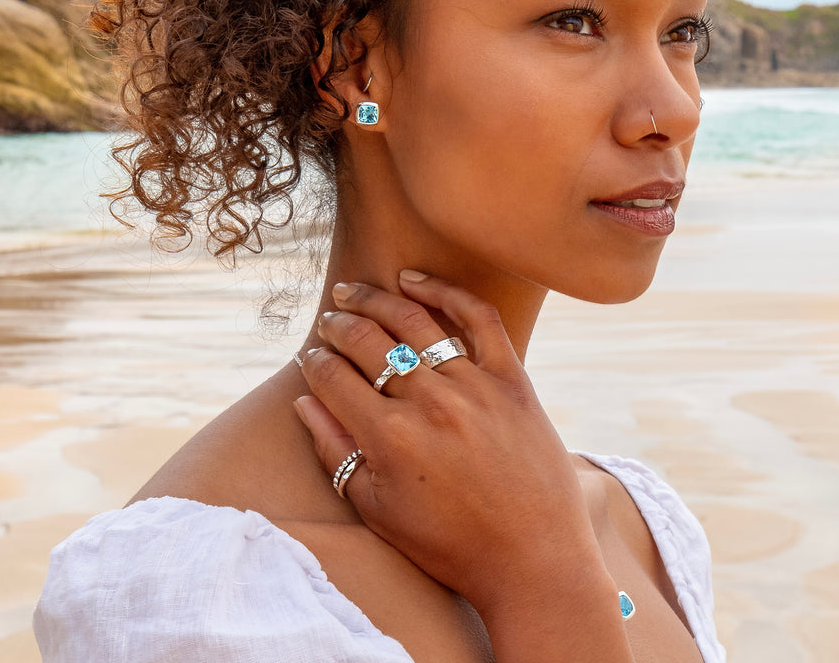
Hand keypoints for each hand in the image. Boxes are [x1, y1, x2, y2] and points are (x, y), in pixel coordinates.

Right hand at [296, 271, 607, 618]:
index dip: (314, 362)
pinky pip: (478, 318)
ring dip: (376, 299)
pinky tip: (414, 281)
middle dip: (339, 324)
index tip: (309, 356)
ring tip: (355, 290)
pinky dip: (445, 291)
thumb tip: (304, 402)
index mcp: (389, 439)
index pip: (334, 378)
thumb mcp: (379, 511)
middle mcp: (428, 403)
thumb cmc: (450, 543)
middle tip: (329, 317)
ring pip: (414, 321)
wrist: (533, 557)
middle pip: (368, 341)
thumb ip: (336, 452)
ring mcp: (473, 385)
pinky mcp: (512, 377)